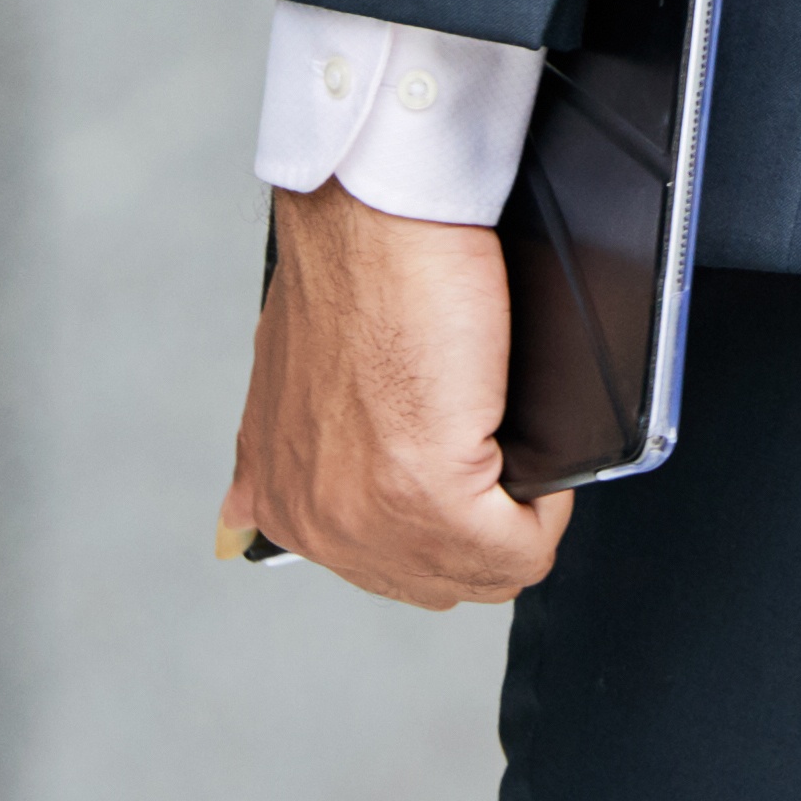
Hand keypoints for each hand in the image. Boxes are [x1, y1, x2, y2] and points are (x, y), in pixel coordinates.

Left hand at [215, 182, 570, 610]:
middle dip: (485, 529)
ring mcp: (369, 515)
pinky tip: (519, 435)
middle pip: (444, 584)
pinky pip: (522, 548)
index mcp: (280, 501)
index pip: (392, 575)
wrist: (374, 217)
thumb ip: (289, 452)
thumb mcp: (289, 383)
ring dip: (517, 515)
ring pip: (486, 573)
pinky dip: (547, 502)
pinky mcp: (431, 490)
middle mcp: (315, 522)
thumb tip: (252, 511)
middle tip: (492, 450)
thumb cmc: (353, 269)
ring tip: (504, 435)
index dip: (447, 523)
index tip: (462, 467)